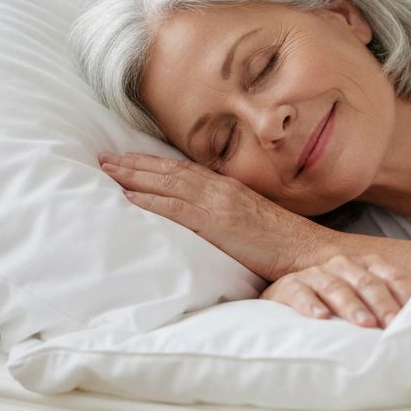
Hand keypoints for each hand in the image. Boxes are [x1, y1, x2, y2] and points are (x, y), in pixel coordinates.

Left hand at [98, 151, 326, 280]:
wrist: (309, 252)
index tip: (125, 159)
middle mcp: (220, 189)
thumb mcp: (252, 221)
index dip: (151, 163)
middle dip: (133, 163)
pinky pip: (177, 209)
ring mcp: (219, 204)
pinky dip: (151, 201)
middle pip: (169, 170)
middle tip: (102, 158)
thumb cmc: (284, 244)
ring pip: (168, 183)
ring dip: (133, 176)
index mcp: (228, 188)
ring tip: (106, 171)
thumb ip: (227, 215)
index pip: (182, 170)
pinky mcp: (219, 223)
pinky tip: (128, 198)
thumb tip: (205, 221)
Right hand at [259, 254, 410, 328]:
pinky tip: (321, 317)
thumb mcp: (363, 302)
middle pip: (367, 283)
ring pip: (336, 287)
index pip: (393, 276)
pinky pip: (300, 293)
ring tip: (364, 323)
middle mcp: (343, 265)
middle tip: (393, 325)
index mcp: (366, 266)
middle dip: (382, 304)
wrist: (286, 299)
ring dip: (352, 306)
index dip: (406, 295)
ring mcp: (315, 275)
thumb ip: (390, 306)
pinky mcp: (289, 286)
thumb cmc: (334, 306)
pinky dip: (311, 305)